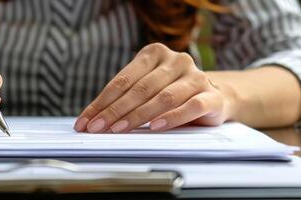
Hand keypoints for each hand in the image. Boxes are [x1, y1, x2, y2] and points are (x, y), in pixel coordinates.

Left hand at [74, 43, 232, 132]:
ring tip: (119, 129)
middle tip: (98, 128)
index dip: (102, 102)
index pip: (123, 80)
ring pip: (163, 97)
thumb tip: (92, 119)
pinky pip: (191, 107)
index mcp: (155, 53)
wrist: (213, 98)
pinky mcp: (213, 96)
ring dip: (137, 116)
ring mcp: (196, 77)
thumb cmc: (170, 93)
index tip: (86, 120)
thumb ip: (124, 98)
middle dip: (114, 111)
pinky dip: (172, 117)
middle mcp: (177, 60)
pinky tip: (155, 126)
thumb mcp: (146, 90)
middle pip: (140, 89)